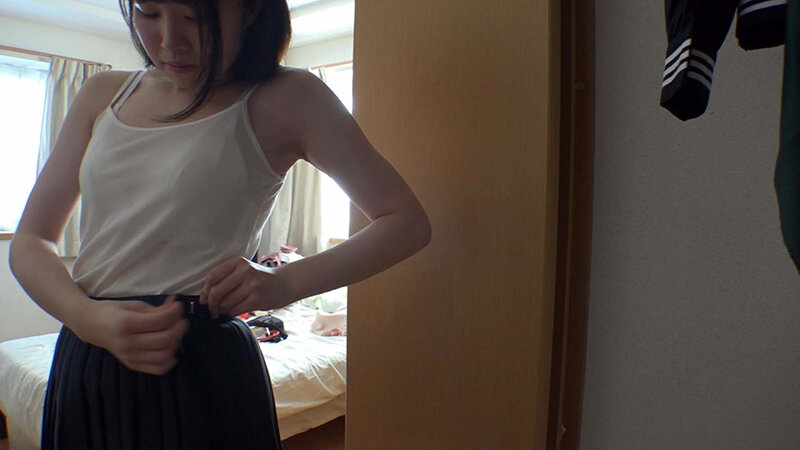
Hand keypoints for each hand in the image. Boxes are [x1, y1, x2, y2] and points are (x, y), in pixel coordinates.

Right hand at [74, 295, 188, 375]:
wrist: (92, 326)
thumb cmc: (114, 312)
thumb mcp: (134, 305)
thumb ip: (156, 309)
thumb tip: (175, 307)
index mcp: (126, 323)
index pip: (160, 321)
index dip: (175, 312)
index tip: (177, 306)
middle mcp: (127, 343)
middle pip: (165, 339)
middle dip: (179, 327)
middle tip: (180, 320)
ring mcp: (129, 356)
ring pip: (164, 355)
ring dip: (176, 343)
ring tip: (174, 334)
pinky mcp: (132, 365)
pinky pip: (157, 369)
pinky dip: (169, 360)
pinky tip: (170, 349)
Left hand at [199, 256, 291, 317]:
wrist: (287, 283)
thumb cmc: (261, 278)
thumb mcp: (245, 270)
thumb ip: (227, 277)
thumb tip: (205, 296)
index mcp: (239, 262)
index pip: (212, 276)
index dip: (204, 290)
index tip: (204, 299)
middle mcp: (245, 271)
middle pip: (216, 292)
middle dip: (211, 305)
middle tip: (212, 311)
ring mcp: (252, 285)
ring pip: (225, 303)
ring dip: (223, 310)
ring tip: (228, 309)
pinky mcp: (258, 299)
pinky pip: (235, 310)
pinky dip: (232, 313)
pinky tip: (236, 310)